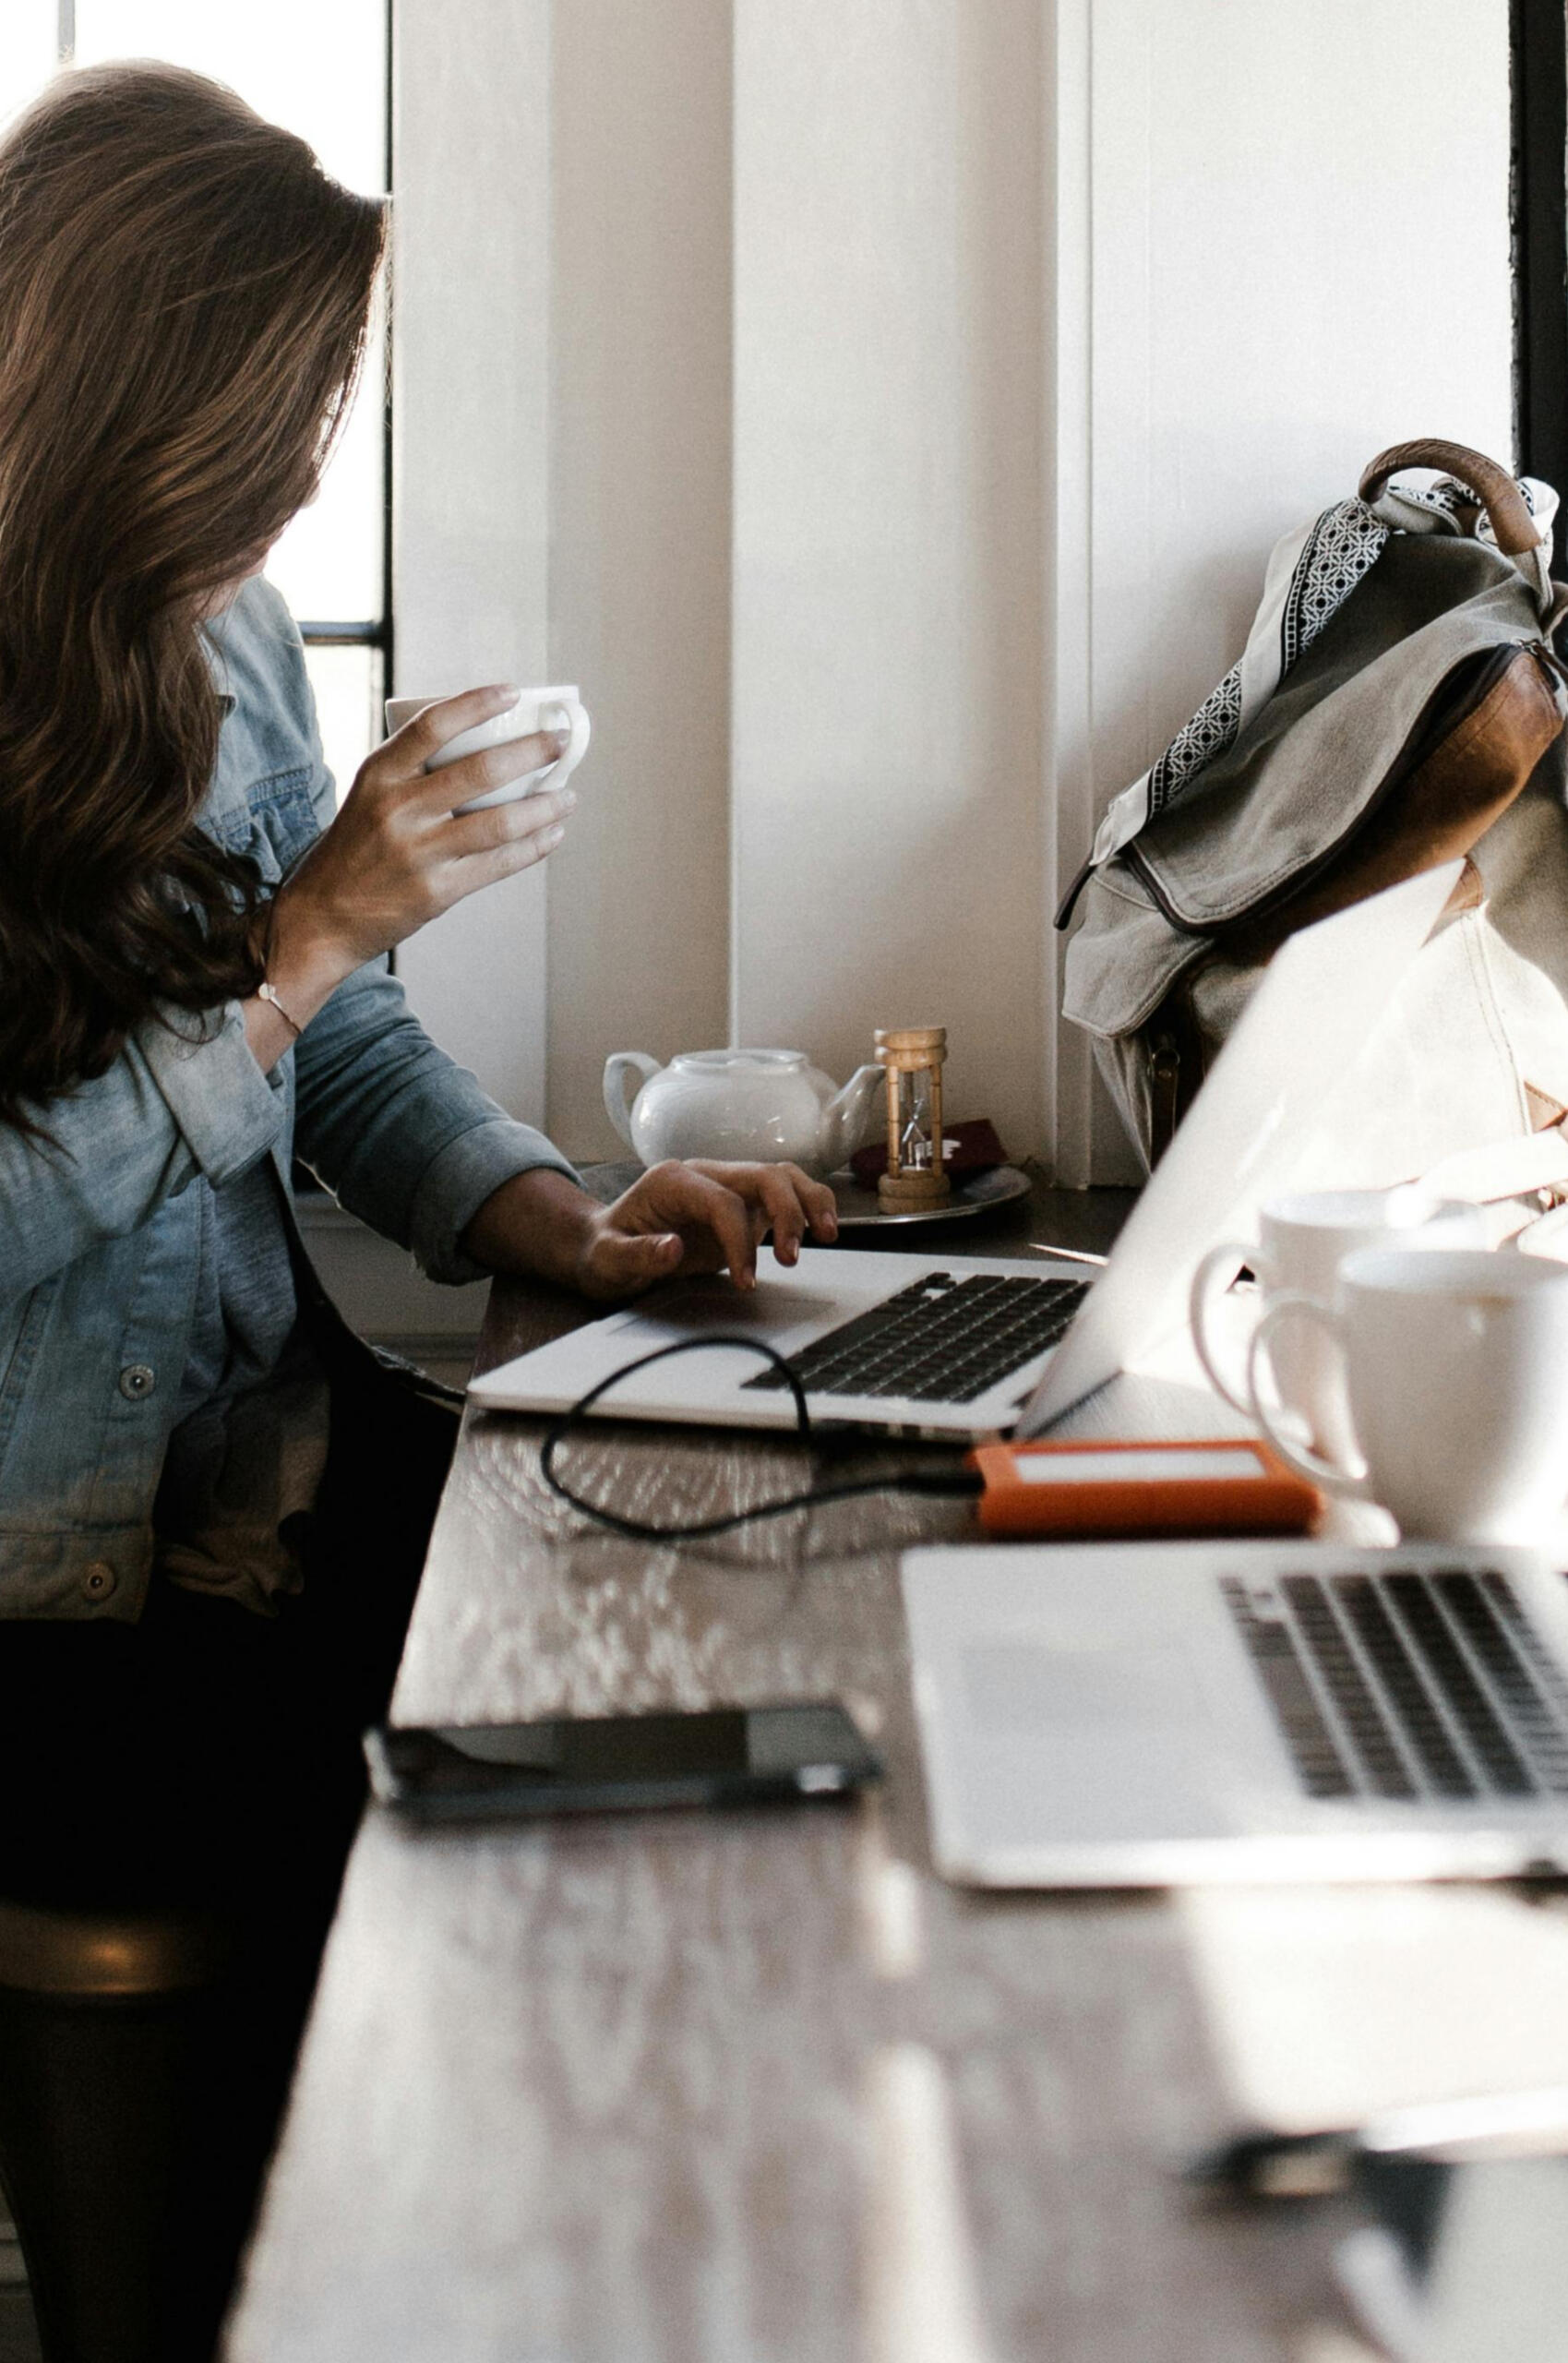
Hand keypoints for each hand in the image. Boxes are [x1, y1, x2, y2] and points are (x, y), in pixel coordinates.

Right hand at [258, 685, 579, 1032]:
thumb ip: (413, 772)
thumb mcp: (369, 796)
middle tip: (561, 740)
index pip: (433, 724)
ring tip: (568, 795)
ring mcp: (418, 852)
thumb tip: (485, 743)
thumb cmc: (355, 848)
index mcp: (379, 774)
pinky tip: (553, 834)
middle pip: (480, 770)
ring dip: (545, 806)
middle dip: (532, 751)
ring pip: (500, 821)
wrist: (321, 917)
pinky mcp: (437, 892)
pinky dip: (533, 847)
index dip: (477, 703)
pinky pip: (498, 864)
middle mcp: (397, 809)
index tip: (512, 692)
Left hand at [460, 1161, 839, 1301]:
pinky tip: (821, 1232)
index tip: (746, 1280)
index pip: (722, 1201)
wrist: (604, 1246)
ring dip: (808, 1203)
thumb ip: (636, 1255)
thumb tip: (672, 1249)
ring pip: (781, 1177)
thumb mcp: (606, 1259)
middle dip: (786, 1214)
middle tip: (791, 1259)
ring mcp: (726, 1187)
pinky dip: (808, 1209)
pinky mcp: (742, 1205)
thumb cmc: (605, 1250)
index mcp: (673, 1180)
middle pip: (762, 1176)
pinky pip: (784, 1196)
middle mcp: (705, 1174)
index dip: (740, 1240)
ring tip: (827, 1235)